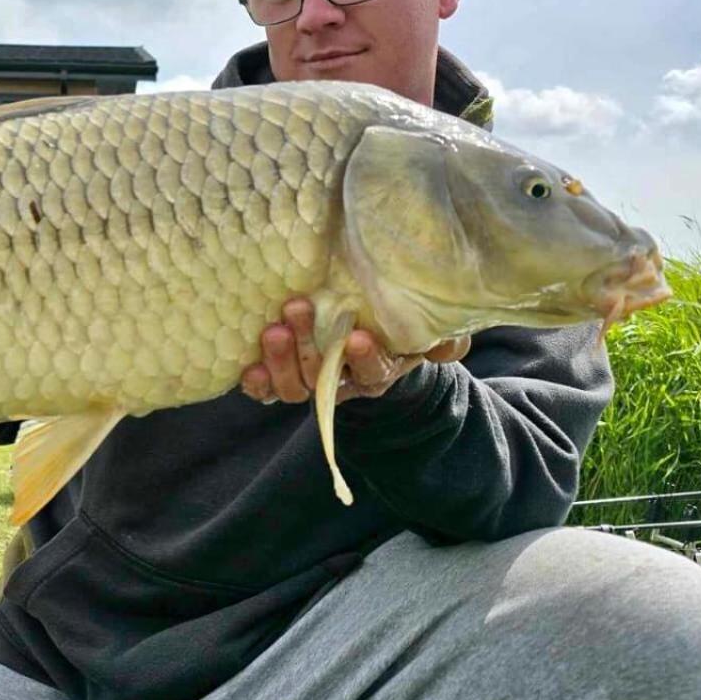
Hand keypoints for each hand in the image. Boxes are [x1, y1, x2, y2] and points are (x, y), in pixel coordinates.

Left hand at [239, 298, 469, 404]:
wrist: (365, 342)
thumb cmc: (394, 331)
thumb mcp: (422, 331)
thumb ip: (442, 338)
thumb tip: (452, 344)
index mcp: (380, 369)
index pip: (374, 371)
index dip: (365, 359)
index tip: (355, 338)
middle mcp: (345, 381)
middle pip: (324, 377)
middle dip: (308, 348)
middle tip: (296, 309)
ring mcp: (312, 382)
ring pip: (295, 386)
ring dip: (281, 360)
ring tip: (272, 330)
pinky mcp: (284, 378)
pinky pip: (268, 390)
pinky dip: (257, 383)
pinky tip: (248, 368)